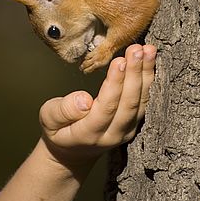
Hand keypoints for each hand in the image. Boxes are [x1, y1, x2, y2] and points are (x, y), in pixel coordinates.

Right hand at [40, 44, 156, 170]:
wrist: (74, 150)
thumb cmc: (59, 129)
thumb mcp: (49, 119)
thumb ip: (63, 110)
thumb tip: (84, 100)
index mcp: (88, 134)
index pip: (106, 108)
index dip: (115, 85)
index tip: (119, 61)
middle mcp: (113, 135)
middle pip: (128, 103)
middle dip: (134, 74)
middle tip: (136, 50)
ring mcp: (127, 130)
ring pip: (142, 101)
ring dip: (146, 74)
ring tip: (149, 50)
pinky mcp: (135, 123)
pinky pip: (146, 100)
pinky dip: (149, 79)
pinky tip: (150, 59)